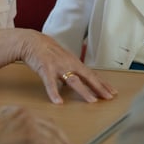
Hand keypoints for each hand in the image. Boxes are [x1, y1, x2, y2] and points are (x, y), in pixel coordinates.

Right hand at [0, 28, 117, 103]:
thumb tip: (79, 83)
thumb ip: (71, 71)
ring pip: (73, 80)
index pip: (92, 74)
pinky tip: (58, 102)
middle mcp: (69, 64)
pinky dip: (54, 92)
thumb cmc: (47, 52)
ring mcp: (58, 66)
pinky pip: (50, 83)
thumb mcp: (63, 60)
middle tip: (109, 97)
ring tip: (92, 101)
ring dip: (83, 91)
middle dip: (99, 87)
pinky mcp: (44, 69)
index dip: (102, 84)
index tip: (113, 93)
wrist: (30, 41)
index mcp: (74, 62)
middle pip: (87, 77)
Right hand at [0, 106, 74, 143]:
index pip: (38, 119)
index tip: (56, 137)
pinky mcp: (32, 135)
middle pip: (49, 125)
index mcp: (14, 110)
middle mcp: (23, 112)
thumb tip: (17, 140)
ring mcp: (29, 122)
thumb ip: (9, 130)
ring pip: (53, 135)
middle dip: (60, 137)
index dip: (50, 130)